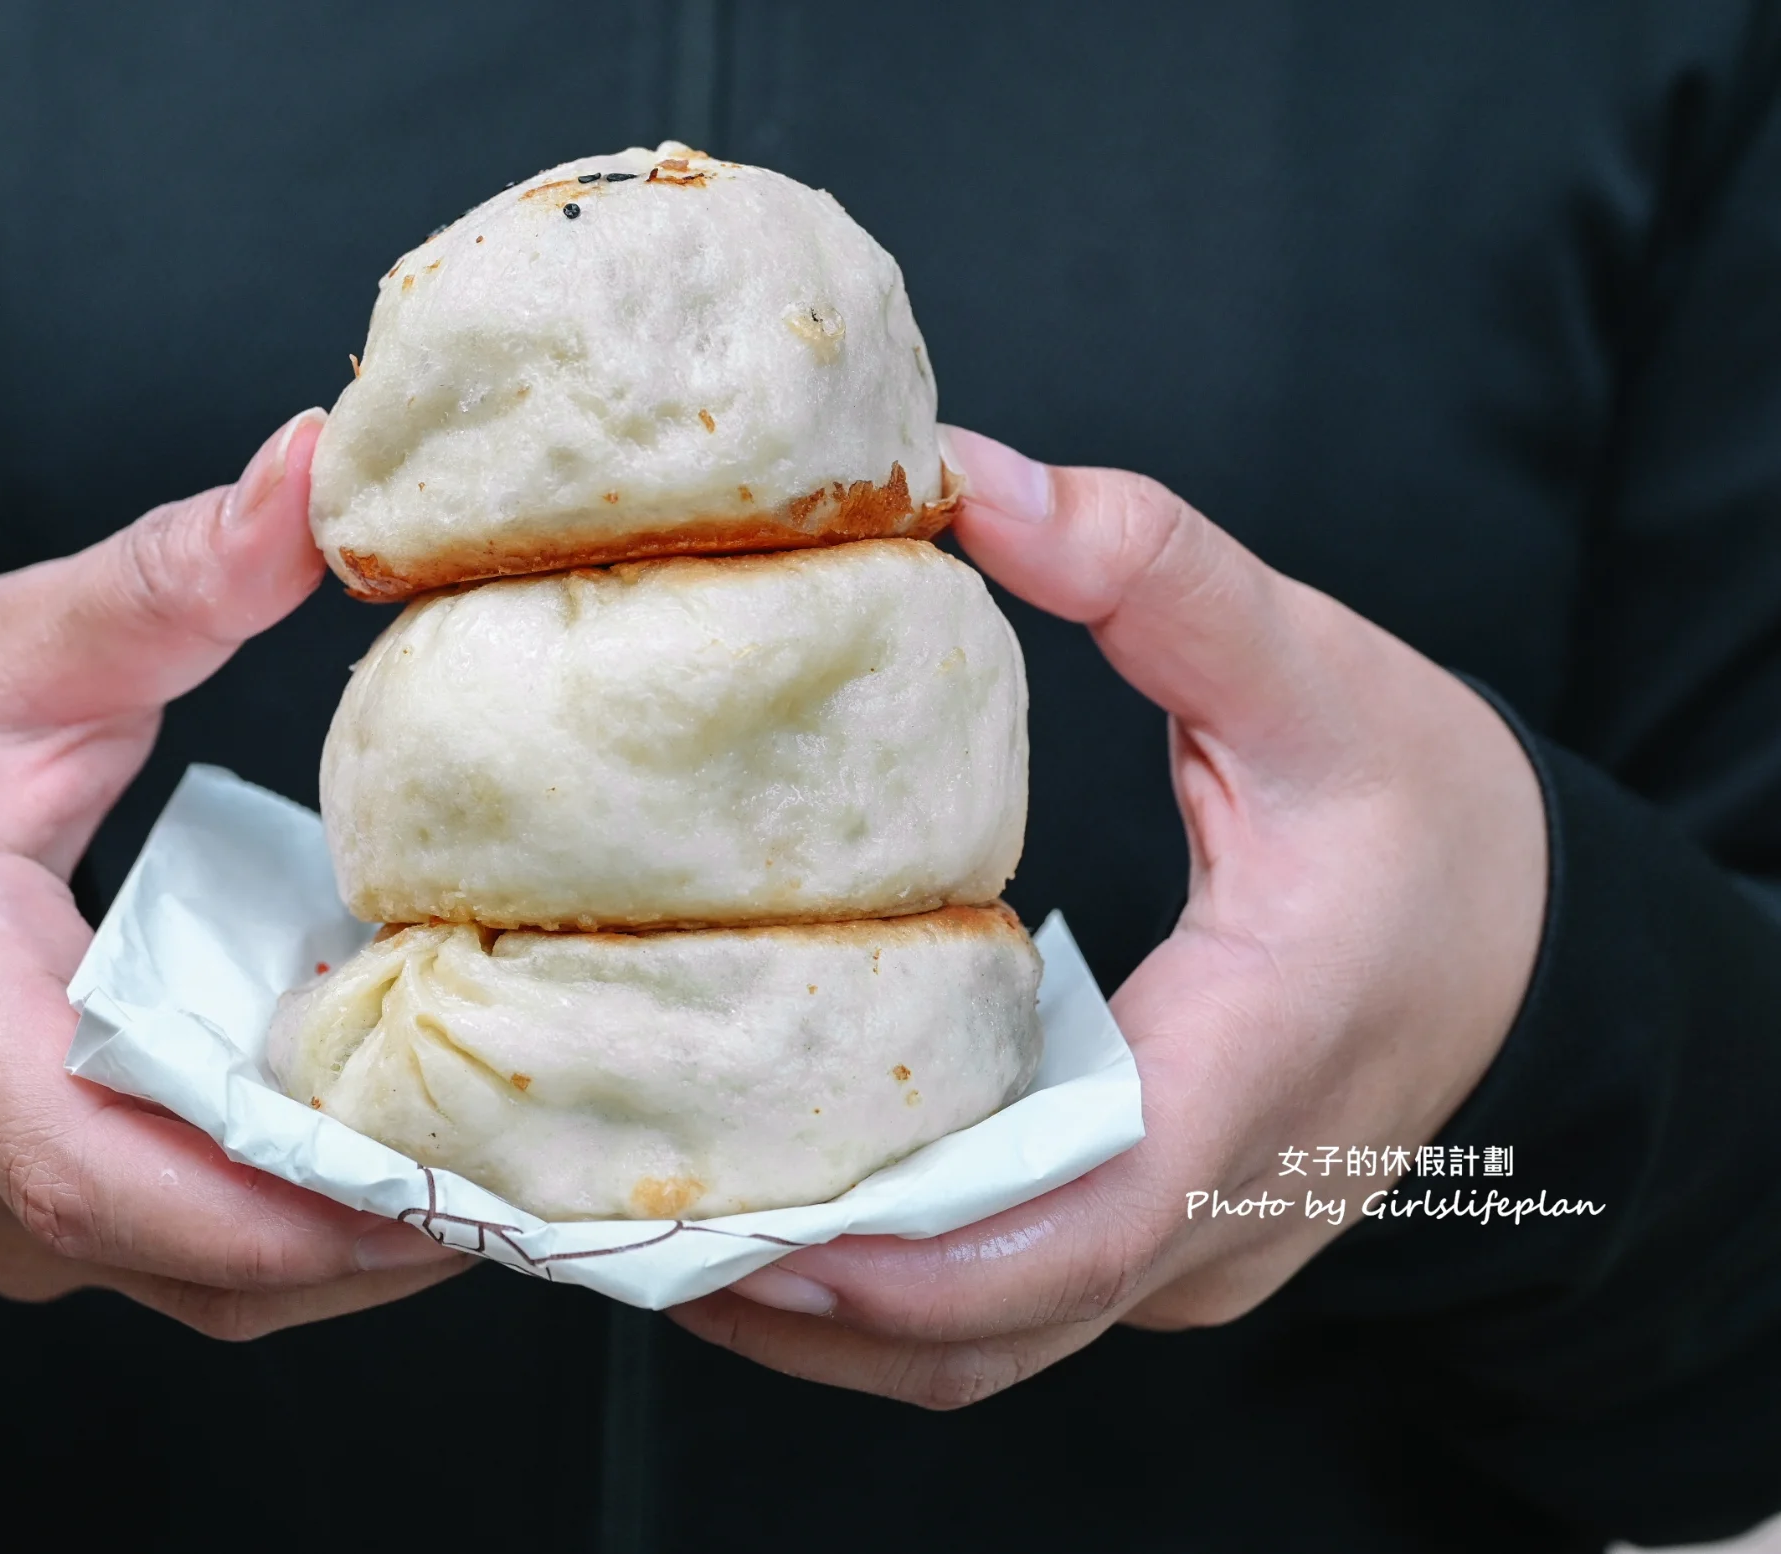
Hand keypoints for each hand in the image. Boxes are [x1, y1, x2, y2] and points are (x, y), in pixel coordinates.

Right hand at [0, 409, 464, 1338]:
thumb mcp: (6, 644)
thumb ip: (165, 575)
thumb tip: (309, 464)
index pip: (73, 1152)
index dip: (258, 1197)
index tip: (423, 1181)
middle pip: (160, 1251)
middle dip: (353, 1238)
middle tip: (528, 1181)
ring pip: (174, 1287)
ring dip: (335, 1255)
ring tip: (488, 1182)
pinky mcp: (6, 1218)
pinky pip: (159, 1268)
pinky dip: (279, 1240)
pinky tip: (382, 1167)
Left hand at [671, 427, 1547, 1405]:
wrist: (1541, 941)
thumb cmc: (1436, 819)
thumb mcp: (1318, 674)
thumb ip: (1160, 574)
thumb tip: (976, 479)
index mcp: (1250, 1082)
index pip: (1068, 1236)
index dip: (897, 1262)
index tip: (739, 1232)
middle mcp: (1214, 1213)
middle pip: (988, 1330)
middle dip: (804, 1306)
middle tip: (623, 1226)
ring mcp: (1194, 1252)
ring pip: (988, 1346)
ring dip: (828, 1319)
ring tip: (661, 1229)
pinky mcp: (1168, 1246)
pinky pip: (1011, 1307)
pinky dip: (890, 1289)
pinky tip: (783, 1208)